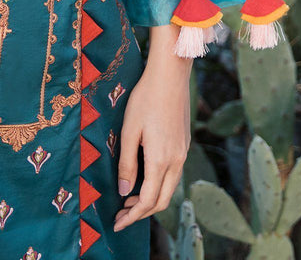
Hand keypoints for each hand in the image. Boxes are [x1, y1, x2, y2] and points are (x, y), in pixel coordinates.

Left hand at [113, 39, 191, 232]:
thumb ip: (128, 163)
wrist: (170, 76)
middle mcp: (176, 161)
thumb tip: (125, 192)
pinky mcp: (184, 144)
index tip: (117, 223)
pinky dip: (159, 185)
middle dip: (141, 212)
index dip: (132, 216)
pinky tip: (145, 177)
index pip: (148, 201)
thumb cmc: (145, 99)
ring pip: (169, 188)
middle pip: (162, 200)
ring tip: (130, 199)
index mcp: (161, 160)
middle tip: (121, 214)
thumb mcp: (129, 130)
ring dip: (151, 199)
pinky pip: (173, 175)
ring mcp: (182, 153)